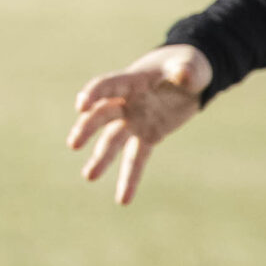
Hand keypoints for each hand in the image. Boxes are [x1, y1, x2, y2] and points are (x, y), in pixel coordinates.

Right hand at [68, 44, 212, 204]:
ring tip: (88, 176)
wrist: (191, 76)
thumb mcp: (191, 66)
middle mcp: (128, 102)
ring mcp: (135, 120)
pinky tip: (123, 200)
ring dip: (101, 158)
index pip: (109, 85)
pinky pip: (136, 159)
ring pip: (113, 140)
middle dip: (88, 128)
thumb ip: (186, 71)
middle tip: (74, 144)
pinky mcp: (148, 136)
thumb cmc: (189, 65)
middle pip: (103, 115)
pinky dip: (130, 178)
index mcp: (134, 81)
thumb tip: (184, 75)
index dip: (94, 93)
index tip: (81, 105)